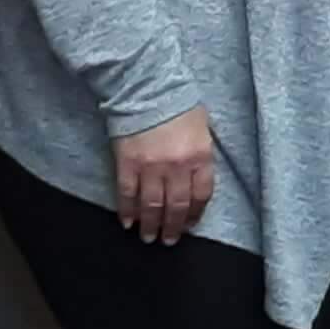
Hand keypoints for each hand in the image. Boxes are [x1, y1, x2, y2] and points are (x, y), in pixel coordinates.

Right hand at [113, 107, 216, 243]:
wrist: (147, 87)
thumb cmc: (178, 103)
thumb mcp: (202, 128)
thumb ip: (201, 155)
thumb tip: (196, 179)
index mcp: (200, 156)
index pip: (201, 195)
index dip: (195, 214)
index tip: (190, 225)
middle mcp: (177, 166)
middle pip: (176, 206)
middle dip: (173, 227)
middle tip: (168, 240)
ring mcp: (151, 167)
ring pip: (152, 205)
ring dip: (151, 225)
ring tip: (148, 237)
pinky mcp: (127, 164)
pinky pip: (127, 194)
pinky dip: (127, 211)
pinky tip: (128, 222)